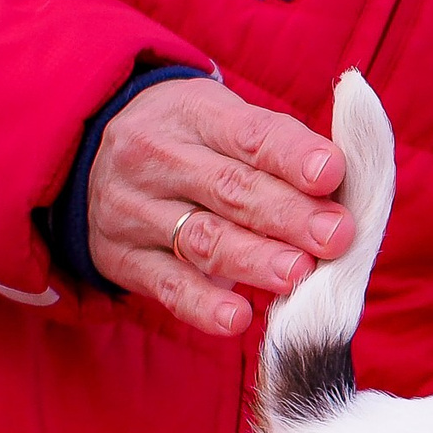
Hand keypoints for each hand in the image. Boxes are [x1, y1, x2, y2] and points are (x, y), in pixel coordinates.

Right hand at [86, 78, 349, 336]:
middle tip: (336, 237)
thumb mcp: (224, 120)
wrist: (87, 153)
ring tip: (298, 275)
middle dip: (288, 215)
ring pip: (201, 238)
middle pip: (229, 189)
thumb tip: (345, 187)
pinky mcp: (121, 258)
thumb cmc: (191, 142)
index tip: (332, 174)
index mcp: (193, 113)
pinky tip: (236, 319)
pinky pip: (166, 286)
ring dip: (254, 260)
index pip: (249, 134)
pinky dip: (202, 305)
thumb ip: (281, 149)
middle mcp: (157, 157)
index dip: (292, 155)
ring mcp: (133, 210)